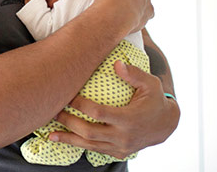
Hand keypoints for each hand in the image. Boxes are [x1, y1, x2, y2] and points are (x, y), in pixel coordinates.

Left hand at [50, 61, 179, 158]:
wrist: (166, 125)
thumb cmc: (155, 100)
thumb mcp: (150, 84)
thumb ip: (134, 74)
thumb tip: (117, 63)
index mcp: (130, 119)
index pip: (98, 113)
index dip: (80, 105)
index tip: (68, 96)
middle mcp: (124, 136)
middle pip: (89, 131)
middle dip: (68, 122)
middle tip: (53, 112)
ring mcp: (120, 147)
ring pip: (89, 145)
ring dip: (68, 139)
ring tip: (50, 133)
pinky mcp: (118, 152)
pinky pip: (94, 150)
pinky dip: (78, 145)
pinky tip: (62, 139)